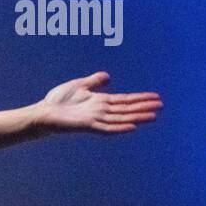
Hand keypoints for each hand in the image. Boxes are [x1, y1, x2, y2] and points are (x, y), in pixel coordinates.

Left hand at [39, 72, 161, 134]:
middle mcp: (101, 111)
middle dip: (144, 107)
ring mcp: (95, 119)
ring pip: (121, 118)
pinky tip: (132, 126)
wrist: (44, 112)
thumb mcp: (79, 85)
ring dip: (137, 117)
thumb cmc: (58, 100)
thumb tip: (109, 76)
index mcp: (100, 101)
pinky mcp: (87, 125)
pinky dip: (120, 128)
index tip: (156, 97)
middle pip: (127, 109)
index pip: (125, 100)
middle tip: (161, 105)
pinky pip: (107, 128)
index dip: (141, 98)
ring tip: (153, 116)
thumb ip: (94, 81)